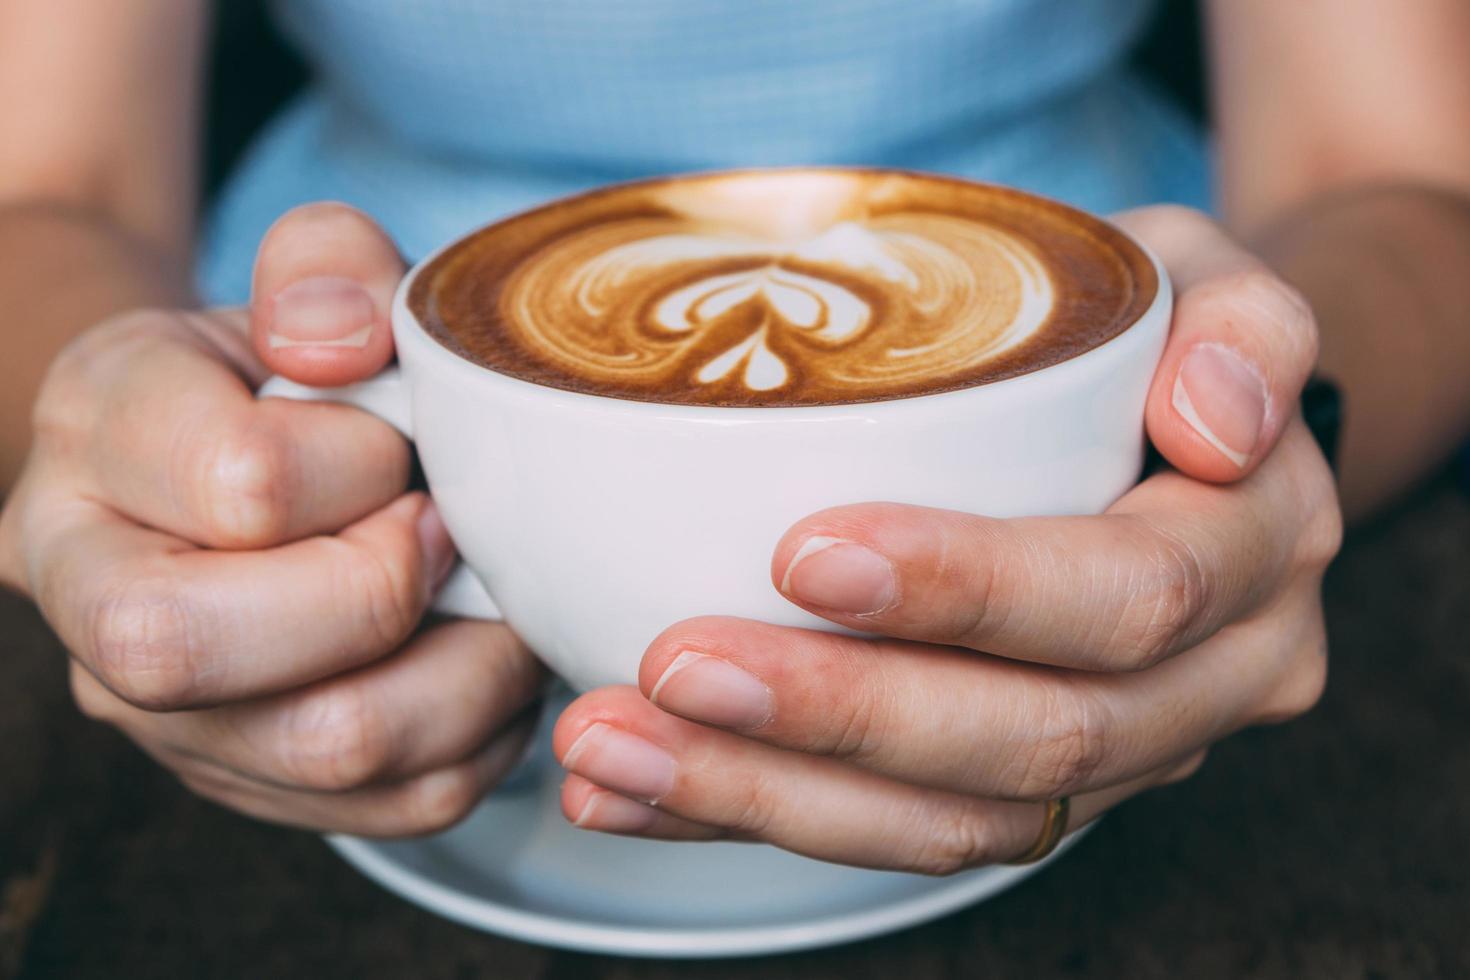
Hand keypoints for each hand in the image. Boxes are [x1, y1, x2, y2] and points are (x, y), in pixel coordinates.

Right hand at [0, 204, 544, 834]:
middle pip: (201, 649)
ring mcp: (168, 717)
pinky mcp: (261, 787)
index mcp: (93, 443)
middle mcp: (90, 599)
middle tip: (444, 531)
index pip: (237, 483)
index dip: (361, 463)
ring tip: (490, 592)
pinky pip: (407, 798)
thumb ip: (328, 266)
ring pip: (327, 744)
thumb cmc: (291, 378)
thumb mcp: (305, 288)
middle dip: (380, 586)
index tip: (402, 446)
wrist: (254, 470)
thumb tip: (346, 337)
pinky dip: (489, 727)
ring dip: (465, 664)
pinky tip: (485, 652)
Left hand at [552, 206, 1341, 871]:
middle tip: (675, 666)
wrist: (1174, 438)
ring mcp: (1115, 761)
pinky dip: (751, 818)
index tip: (801, 552)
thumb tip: (1213, 419)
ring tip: (611, 746)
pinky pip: (891, 837)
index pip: (1130, 597)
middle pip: (1034, 741)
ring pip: (952, 821)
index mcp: (1256, 559)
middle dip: (840, 715)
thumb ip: (1241, 321)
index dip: (971, 589)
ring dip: (766, 794)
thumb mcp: (1210, 279)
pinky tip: (631, 794)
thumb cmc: (1159, 342)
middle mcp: (1205, 687)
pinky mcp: (1020, 795)